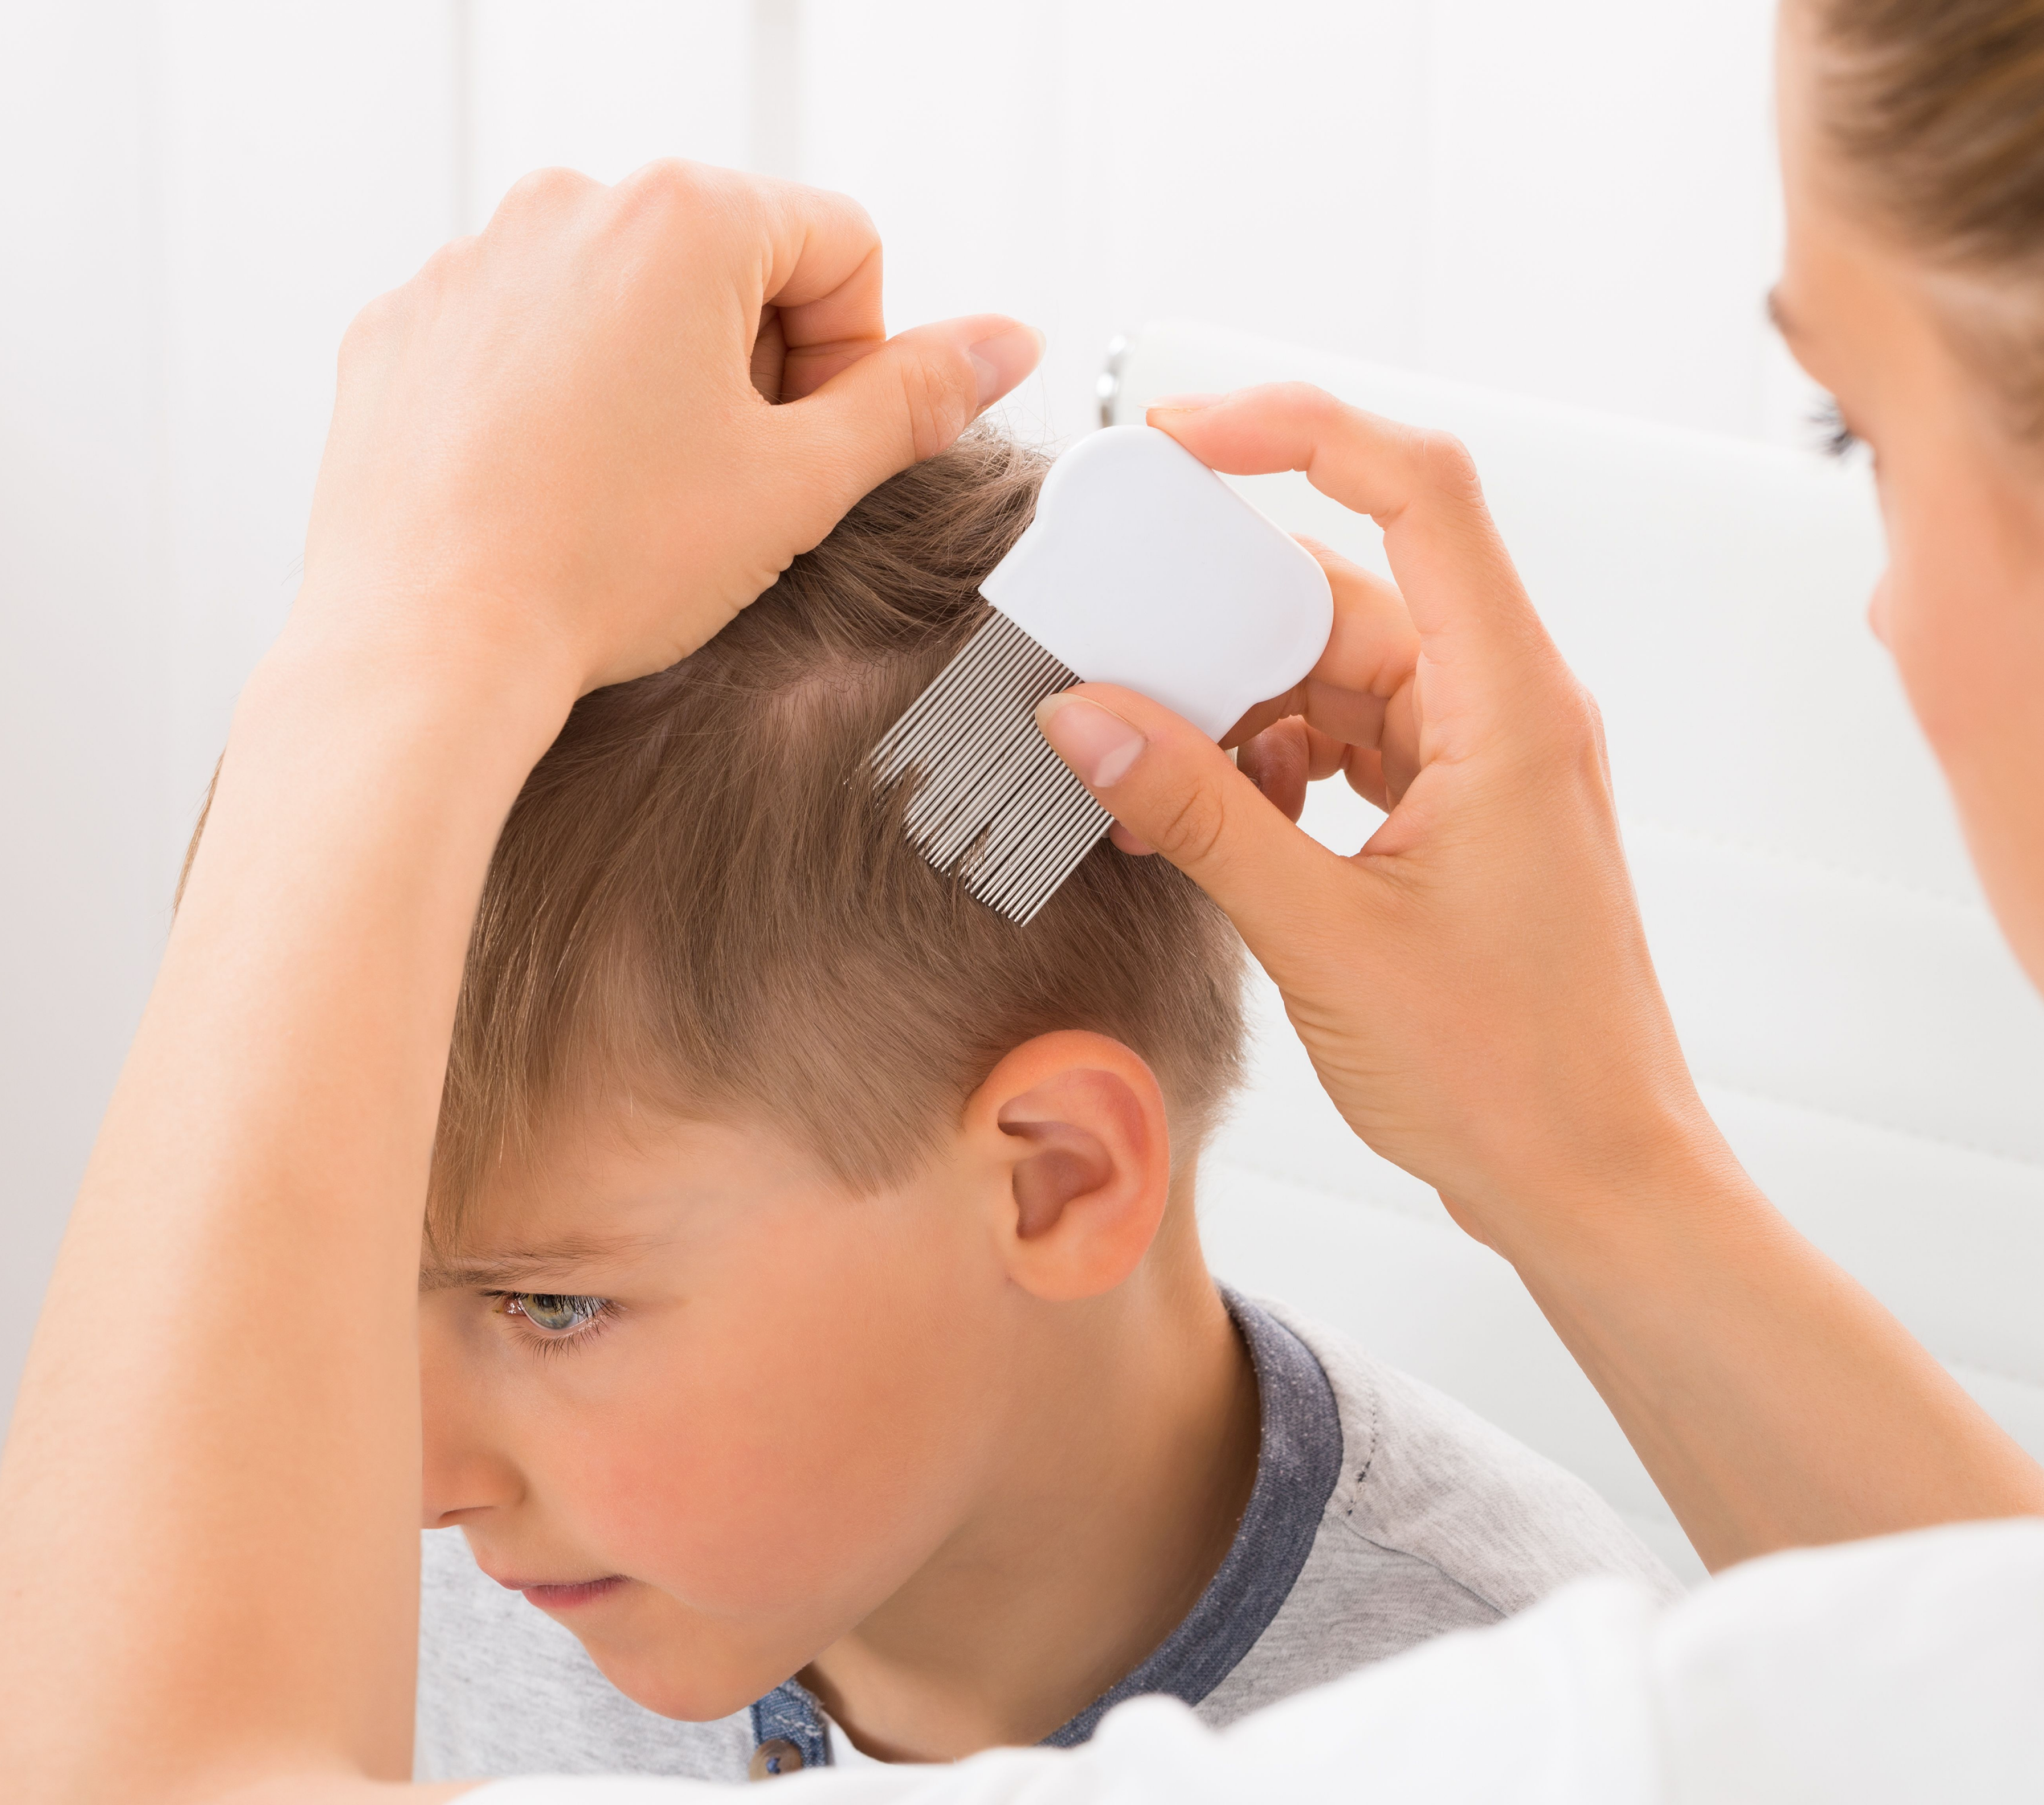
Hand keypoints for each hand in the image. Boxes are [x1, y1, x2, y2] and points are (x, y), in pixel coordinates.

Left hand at [295, 159, 1041, 698]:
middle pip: (731, 263)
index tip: (805, 445)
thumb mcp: (798, 484)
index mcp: (684, 218)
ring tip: (635, 493)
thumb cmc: (603, 563)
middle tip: (728, 480)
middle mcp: (569, 206)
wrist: (430, 643)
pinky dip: (558, 397)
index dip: (855, 358)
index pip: (842, 245)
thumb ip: (915, 399)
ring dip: (657, 381)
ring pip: (624, 299)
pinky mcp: (411, 324)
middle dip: (754, 365)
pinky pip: (525, 333)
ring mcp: (475, 260)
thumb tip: (1004, 342)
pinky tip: (556, 487)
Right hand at [1038, 384, 1719, 1251]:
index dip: (1295, 431)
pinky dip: (1263, 765)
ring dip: (1230, 707)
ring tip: (1135, 768)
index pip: (1416, 489)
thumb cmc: (1508, 1072)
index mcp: (1509, 703)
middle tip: (1105, 643)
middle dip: (1217, 614)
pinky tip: (1198, 816)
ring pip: (1332, 672)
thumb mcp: (1322, 934)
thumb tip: (1084, 717)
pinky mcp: (1451, 818)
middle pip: (1346, 588)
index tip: (1174, 439)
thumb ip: (1199, 813)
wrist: (1591, 1184)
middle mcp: (1503, 709)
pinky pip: (1340, 743)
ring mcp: (1479, 763)